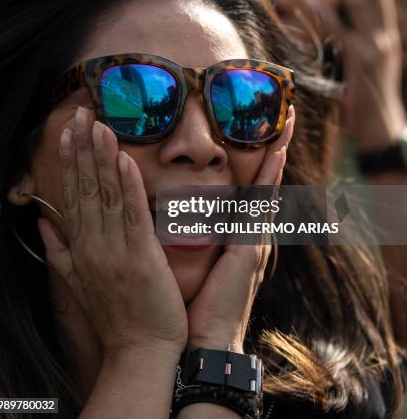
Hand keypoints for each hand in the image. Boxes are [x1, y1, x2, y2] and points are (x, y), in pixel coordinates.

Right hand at [38, 106, 187, 357]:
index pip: (71, 196)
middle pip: (84, 188)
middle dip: (82, 149)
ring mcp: (115, 250)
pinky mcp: (141, 257)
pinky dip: (127, 186)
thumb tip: (43, 221)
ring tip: (99, 126)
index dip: (68, 162)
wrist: (139, 351)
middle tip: (81, 115)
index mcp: (80, 248)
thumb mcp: (76, 283)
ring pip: (105, 196)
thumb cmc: (114, 315)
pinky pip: (131, 215)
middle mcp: (93, 244)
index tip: (67, 133)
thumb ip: (58, 250)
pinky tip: (124, 160)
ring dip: (102, 158)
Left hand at [186, 106, 294, 351]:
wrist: (203, 343)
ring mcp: (255, 241)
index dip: (260, 163)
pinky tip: (275, 157)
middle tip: (286, 118)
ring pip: (268, 188)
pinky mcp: (250, 249)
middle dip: (276, 151)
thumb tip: (174, 214)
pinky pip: (261, 206)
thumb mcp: (195, 263)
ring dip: (277, 156)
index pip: (251, 191)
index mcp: (238, 237)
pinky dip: (270, 180)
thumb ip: (193, 238)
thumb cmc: (195, 306)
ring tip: (286, 125)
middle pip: (267, 183)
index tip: (265, 137)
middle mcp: (251, 234)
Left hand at [301, 0, 405, 149]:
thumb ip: (355, 43)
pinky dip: (326, 11)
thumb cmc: (364, 98)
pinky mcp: (362, 61)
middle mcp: (385, 37)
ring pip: (360, 4)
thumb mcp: (364, 65)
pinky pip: (342, 29)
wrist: (377, 126)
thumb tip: (335, 25)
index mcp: (387, 35)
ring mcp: (376, 48)